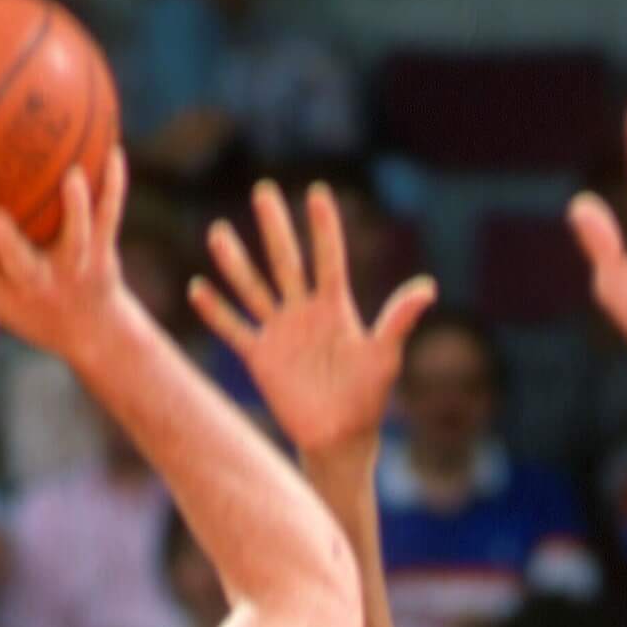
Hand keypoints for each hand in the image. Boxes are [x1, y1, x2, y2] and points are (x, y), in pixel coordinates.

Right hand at [0, 152, 132, 363]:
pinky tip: (113, 150)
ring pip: (75, 239)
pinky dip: (112, 185)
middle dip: (9, 245)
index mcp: (7, 293)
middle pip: (22, 266)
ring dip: (74, 210)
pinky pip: (109, 215)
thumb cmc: (30, 305)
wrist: (94, 333)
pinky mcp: (104, 254)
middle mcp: (40, 283)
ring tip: (71, 177)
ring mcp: (75, 268)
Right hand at [189, 180, 436, 459]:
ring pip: (253, 289)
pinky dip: (216, 313)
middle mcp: (304, 312)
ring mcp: (280, 332)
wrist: (340, 436)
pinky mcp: (261, 357)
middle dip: (275, 228)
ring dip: (235, 263)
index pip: (328, 258)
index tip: (317, 193)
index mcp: (335, 307)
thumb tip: (428, 287)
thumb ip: (398, 320)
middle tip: (264, 190)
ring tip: (218, 232)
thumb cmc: (368, 395)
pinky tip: (197, 289)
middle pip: (286, 262)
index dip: (324, 228)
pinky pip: (235, 330)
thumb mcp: (385, 355)